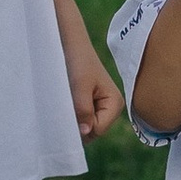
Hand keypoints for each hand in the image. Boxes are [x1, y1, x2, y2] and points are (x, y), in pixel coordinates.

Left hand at [63, 25, 124, 141]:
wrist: (71, 46)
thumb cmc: (78, 62)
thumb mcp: (80, 86)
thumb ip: (84, 110)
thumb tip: (85, 132)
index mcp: (115, 104)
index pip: (97, 129)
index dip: (81, 125)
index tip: (68, 109)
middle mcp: (111, 109)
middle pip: (92, 132)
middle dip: (77, 124)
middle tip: (64, 106)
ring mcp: (101, 109)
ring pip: (85, 128)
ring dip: (73, 120)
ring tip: (66, 102)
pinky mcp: (91, 107)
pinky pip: (80, 121)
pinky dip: (72, 115)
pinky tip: (66, 103)